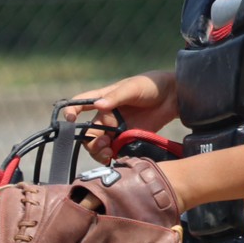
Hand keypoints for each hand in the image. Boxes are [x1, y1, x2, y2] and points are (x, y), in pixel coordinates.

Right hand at [63, 71, 178, 161]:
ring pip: (99, 145)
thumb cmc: (151, 85)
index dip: (71, 110)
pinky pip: (115, 151)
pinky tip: (115, 157)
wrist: (174, 97)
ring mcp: (117, 129)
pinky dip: (111, 156)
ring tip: (108, 153)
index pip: (81, 104)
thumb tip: (98, 106)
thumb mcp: (133, 88)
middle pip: (88, 133)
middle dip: (90, 142)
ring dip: (98, 151)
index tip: (69, 118)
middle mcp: (107, 116)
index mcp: (104, 99)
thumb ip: (116, 97)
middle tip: (103, 145)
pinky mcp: (128, 139)